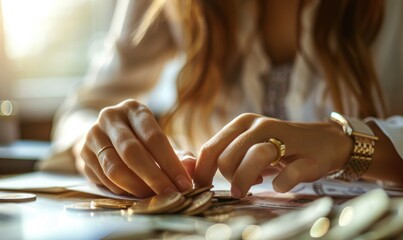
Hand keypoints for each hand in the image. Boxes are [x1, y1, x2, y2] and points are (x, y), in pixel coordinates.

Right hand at [80, 99, 192, 197]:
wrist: (104, 134)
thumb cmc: (139, 137)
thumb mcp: (158, 139)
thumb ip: (177, 154)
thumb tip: (190, 168)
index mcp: (133, 109)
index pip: (153, 137)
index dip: (170, 163)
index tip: (185, 183)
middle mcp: (110, 117)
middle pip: (132, 152)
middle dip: (154, 178)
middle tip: (171, 195)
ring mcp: (93, 135)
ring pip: (114, 168)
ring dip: (137, 188)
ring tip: (155, 197)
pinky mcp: (82, 154)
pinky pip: (104, 179)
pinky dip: (122, 191)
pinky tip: (137, 195)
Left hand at [194, 113, 351, 196]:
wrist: (324, 141)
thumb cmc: (279, 146)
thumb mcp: (248, 144)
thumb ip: (227, 154)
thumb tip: (199, 175)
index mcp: (242, 123)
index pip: (210, 149)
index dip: (202, 173)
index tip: (204, 189)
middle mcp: (260, 125)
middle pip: (228, 157)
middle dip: (227, 180)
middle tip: (238, 189)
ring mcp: (285, 138)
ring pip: (255, 157)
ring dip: (246, 180)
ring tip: (250, 188)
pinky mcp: (308, 157)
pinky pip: (287, 175)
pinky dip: (280, 185)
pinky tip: (278, 185)